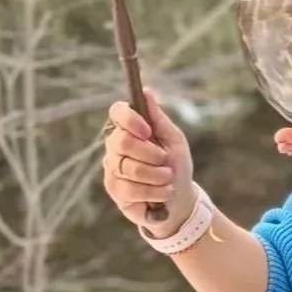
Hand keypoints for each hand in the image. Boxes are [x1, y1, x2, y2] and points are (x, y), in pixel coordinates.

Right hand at [100, 88, 198, 235]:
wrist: (179, 199)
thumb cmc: (176, 166)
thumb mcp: (174, 140)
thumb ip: (158, 118)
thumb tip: (146, 91)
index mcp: (130, 128)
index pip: (117, 112)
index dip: (130, 119)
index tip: (147, 131)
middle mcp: (116, 146)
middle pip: (122, 141)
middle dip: (150, 154)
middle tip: (164, 160)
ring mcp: (112, 167)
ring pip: (129, 167)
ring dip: (157, 175)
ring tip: (167, 179)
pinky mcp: (114, 189)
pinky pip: (130, 188)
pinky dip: (153, 192)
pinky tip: (163, 193)